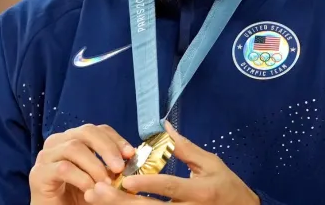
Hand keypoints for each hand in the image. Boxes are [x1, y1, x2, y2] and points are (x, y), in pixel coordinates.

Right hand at [29, 124, 135, 204]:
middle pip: (86, 132)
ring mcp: (46, 156)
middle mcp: (57, 142)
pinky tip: (90, 190)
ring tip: (106, 184)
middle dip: (107, 148)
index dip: (115, 138)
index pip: (97, 129)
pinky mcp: (38, 173)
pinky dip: (82, 179)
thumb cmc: (79, 198)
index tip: (130, 154)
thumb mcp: (102, 181)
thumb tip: (133, 159)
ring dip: (95, 166)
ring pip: (74, 148)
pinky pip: (63, 168)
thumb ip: (114, 169)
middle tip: (120, 168)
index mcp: (73, 139)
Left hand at [84, 122, 259, 204]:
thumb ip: (186, 148)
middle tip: (98, 191)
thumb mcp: (211, 164)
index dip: (148, 184)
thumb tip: (165, 128)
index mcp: (200, 191)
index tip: (126, 179)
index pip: (171, 187)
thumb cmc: (227, 187)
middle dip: (122, 201)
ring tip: (96, 199)